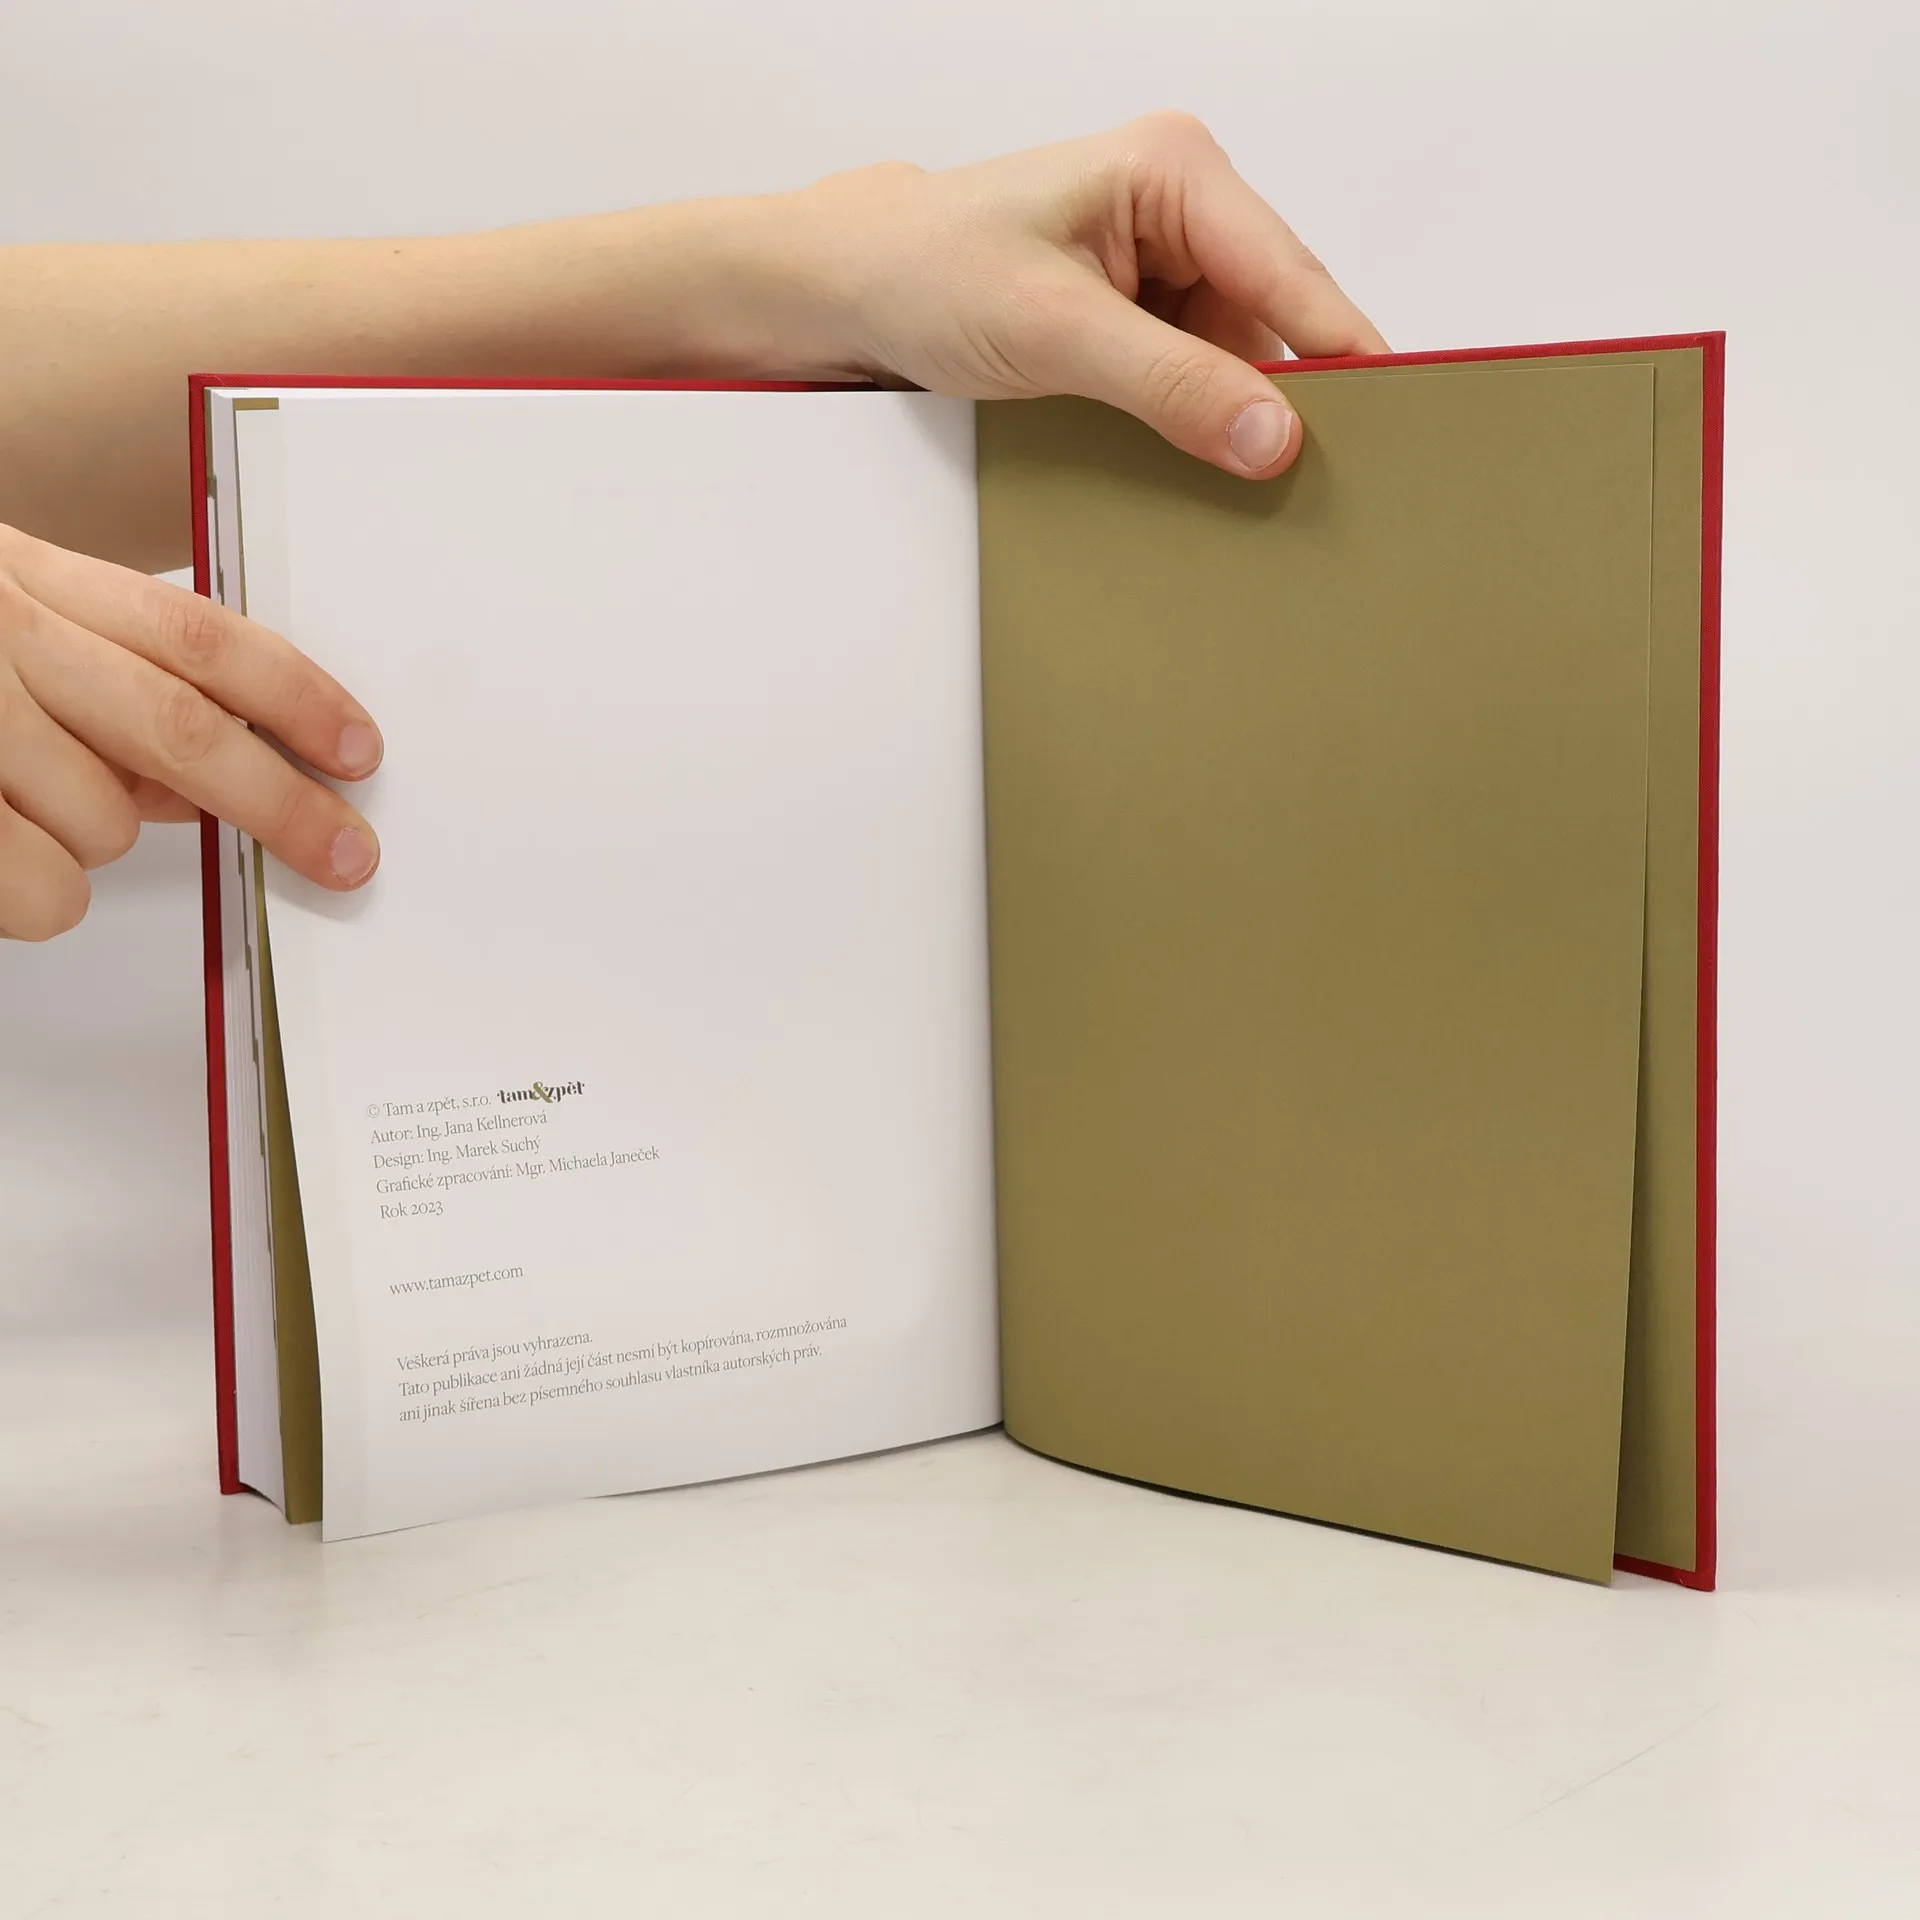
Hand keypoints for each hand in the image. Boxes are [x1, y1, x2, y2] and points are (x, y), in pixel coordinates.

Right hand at [0, 525, 381, 939]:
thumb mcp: (1, 628)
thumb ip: (105, 689)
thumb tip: (212, 774)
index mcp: (24, 580)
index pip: (197, 635)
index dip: (296, 696)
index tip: (360, 751)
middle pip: (180, 731)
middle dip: (280, 805)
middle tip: (346, 856)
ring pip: (100, 825)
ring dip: (89, 840)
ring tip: (18, 807)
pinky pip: (42, 890)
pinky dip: (38, 894)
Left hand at [795, 111, 1389, 479]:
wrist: (849, 292)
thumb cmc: (925, 271)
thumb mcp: (1054, 334)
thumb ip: (1170, 384)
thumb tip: (1270, 434)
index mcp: (1174, 171)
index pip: (1292, 273)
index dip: (1344, 354)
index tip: (1395, 423)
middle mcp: (1182, 206)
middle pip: (1276, 319)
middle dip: (1282, 396)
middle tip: (1307, 477)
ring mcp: (1164, 261)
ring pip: (1238, 358)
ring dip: (1230, 418)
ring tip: (1230, 477)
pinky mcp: (1139, 312)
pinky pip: (1197, 375)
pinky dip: (1195, 421)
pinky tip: (1188, 459)